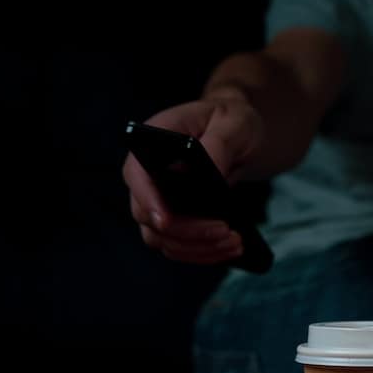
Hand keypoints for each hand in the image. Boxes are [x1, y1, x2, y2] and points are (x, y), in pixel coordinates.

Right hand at [124, 95, 264, 263]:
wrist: (237, 131)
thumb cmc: (231, 120)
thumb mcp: (233, 123)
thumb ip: (218, 145)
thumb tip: (210, 176)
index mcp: (152, 143)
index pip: (136, 176)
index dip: (148, 200)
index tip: (167, 221)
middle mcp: (148, 175)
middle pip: (149, 217)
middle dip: (187, 232)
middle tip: (227, 232)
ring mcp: (158, 200)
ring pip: (163, 240)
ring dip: (198, 249)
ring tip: (235, 243)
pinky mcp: (174, 218)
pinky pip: (179, 246)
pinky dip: (203, 253)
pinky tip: (230, 249)